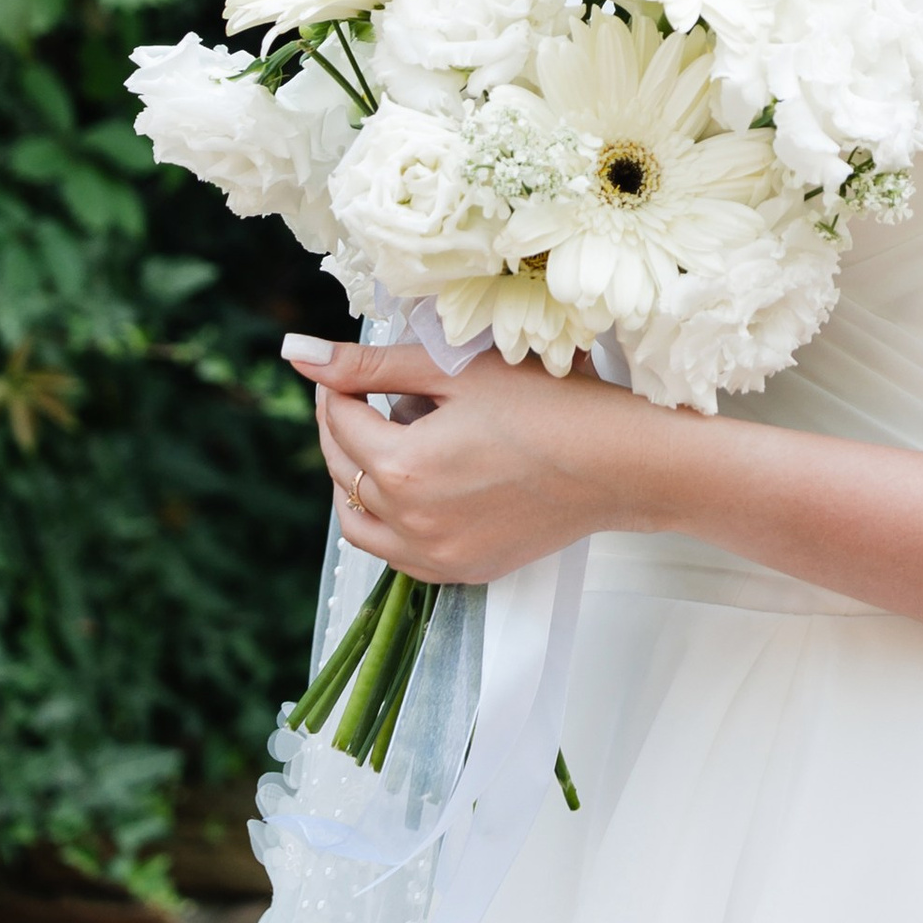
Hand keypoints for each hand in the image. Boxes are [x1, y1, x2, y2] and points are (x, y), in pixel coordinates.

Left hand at [284, 336, 659, 583]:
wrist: (623, 465)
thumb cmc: (553, 407)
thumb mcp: (459, 369)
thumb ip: (373, 363)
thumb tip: (299, 351)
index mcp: (402, 466)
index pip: (339, 420)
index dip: (337, 387)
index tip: (351, 369)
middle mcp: (409, 522)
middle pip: (343, 471)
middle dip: (346, 429)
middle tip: (370, 397)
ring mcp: (436, 555)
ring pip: (359, 525)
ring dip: (358, 482)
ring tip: (388, 445)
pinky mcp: (462, 571)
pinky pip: (398, 554)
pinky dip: (391, 522)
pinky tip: (419, 488)